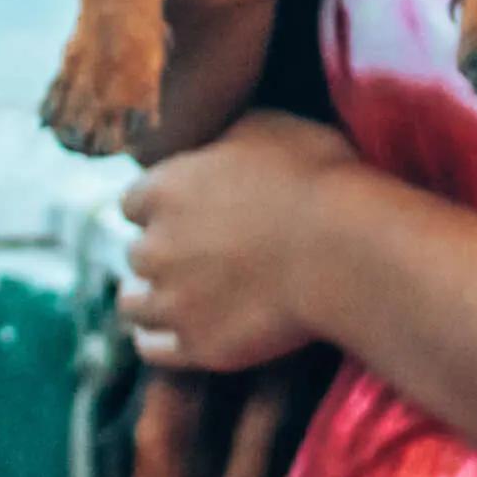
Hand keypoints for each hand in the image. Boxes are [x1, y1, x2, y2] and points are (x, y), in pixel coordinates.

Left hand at [118, 110, 359, 369]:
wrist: (344, 252)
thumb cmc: (315, 180)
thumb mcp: (268, 127)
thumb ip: (225, 138)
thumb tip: (219, 142)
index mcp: (164, 188)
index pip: (133, 201)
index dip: (159, 206)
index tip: (185, 210)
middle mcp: (155, 246)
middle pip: (136, 254)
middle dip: (161, 253)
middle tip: (194, 255)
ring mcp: (172, 300)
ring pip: (133, 305)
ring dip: (150, 299)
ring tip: (176, 297)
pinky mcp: (196, 345)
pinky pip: (153, 349)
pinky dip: (160, 340)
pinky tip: (176, 333)